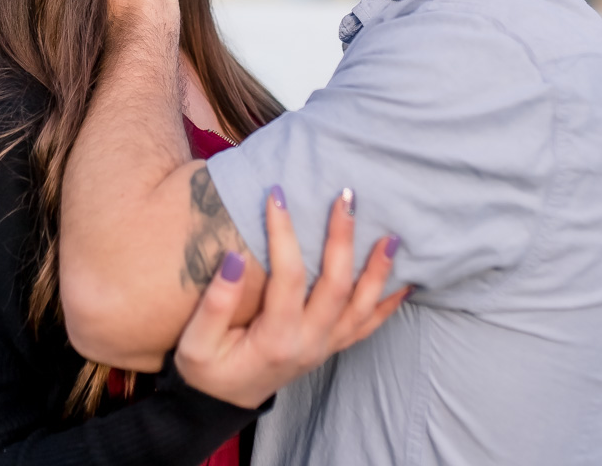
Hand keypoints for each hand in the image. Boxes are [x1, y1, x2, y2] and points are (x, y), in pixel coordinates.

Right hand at [172, 188, 411, 408]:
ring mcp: (325, 347)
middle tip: (346, 198)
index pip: (288, 277)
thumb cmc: (206, 371)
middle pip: (337, 286)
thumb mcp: (195, 344)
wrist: (220, 405)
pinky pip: (367, 326)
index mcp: (276, 338)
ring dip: (378, 271)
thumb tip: (234, 256)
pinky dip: (389, 304)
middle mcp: (309, 342)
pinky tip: (406, 283)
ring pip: (362, 306)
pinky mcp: (330, 347)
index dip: (284, 234)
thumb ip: (215, 303)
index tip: (276, 195)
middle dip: (343, 239)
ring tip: (391, 237)